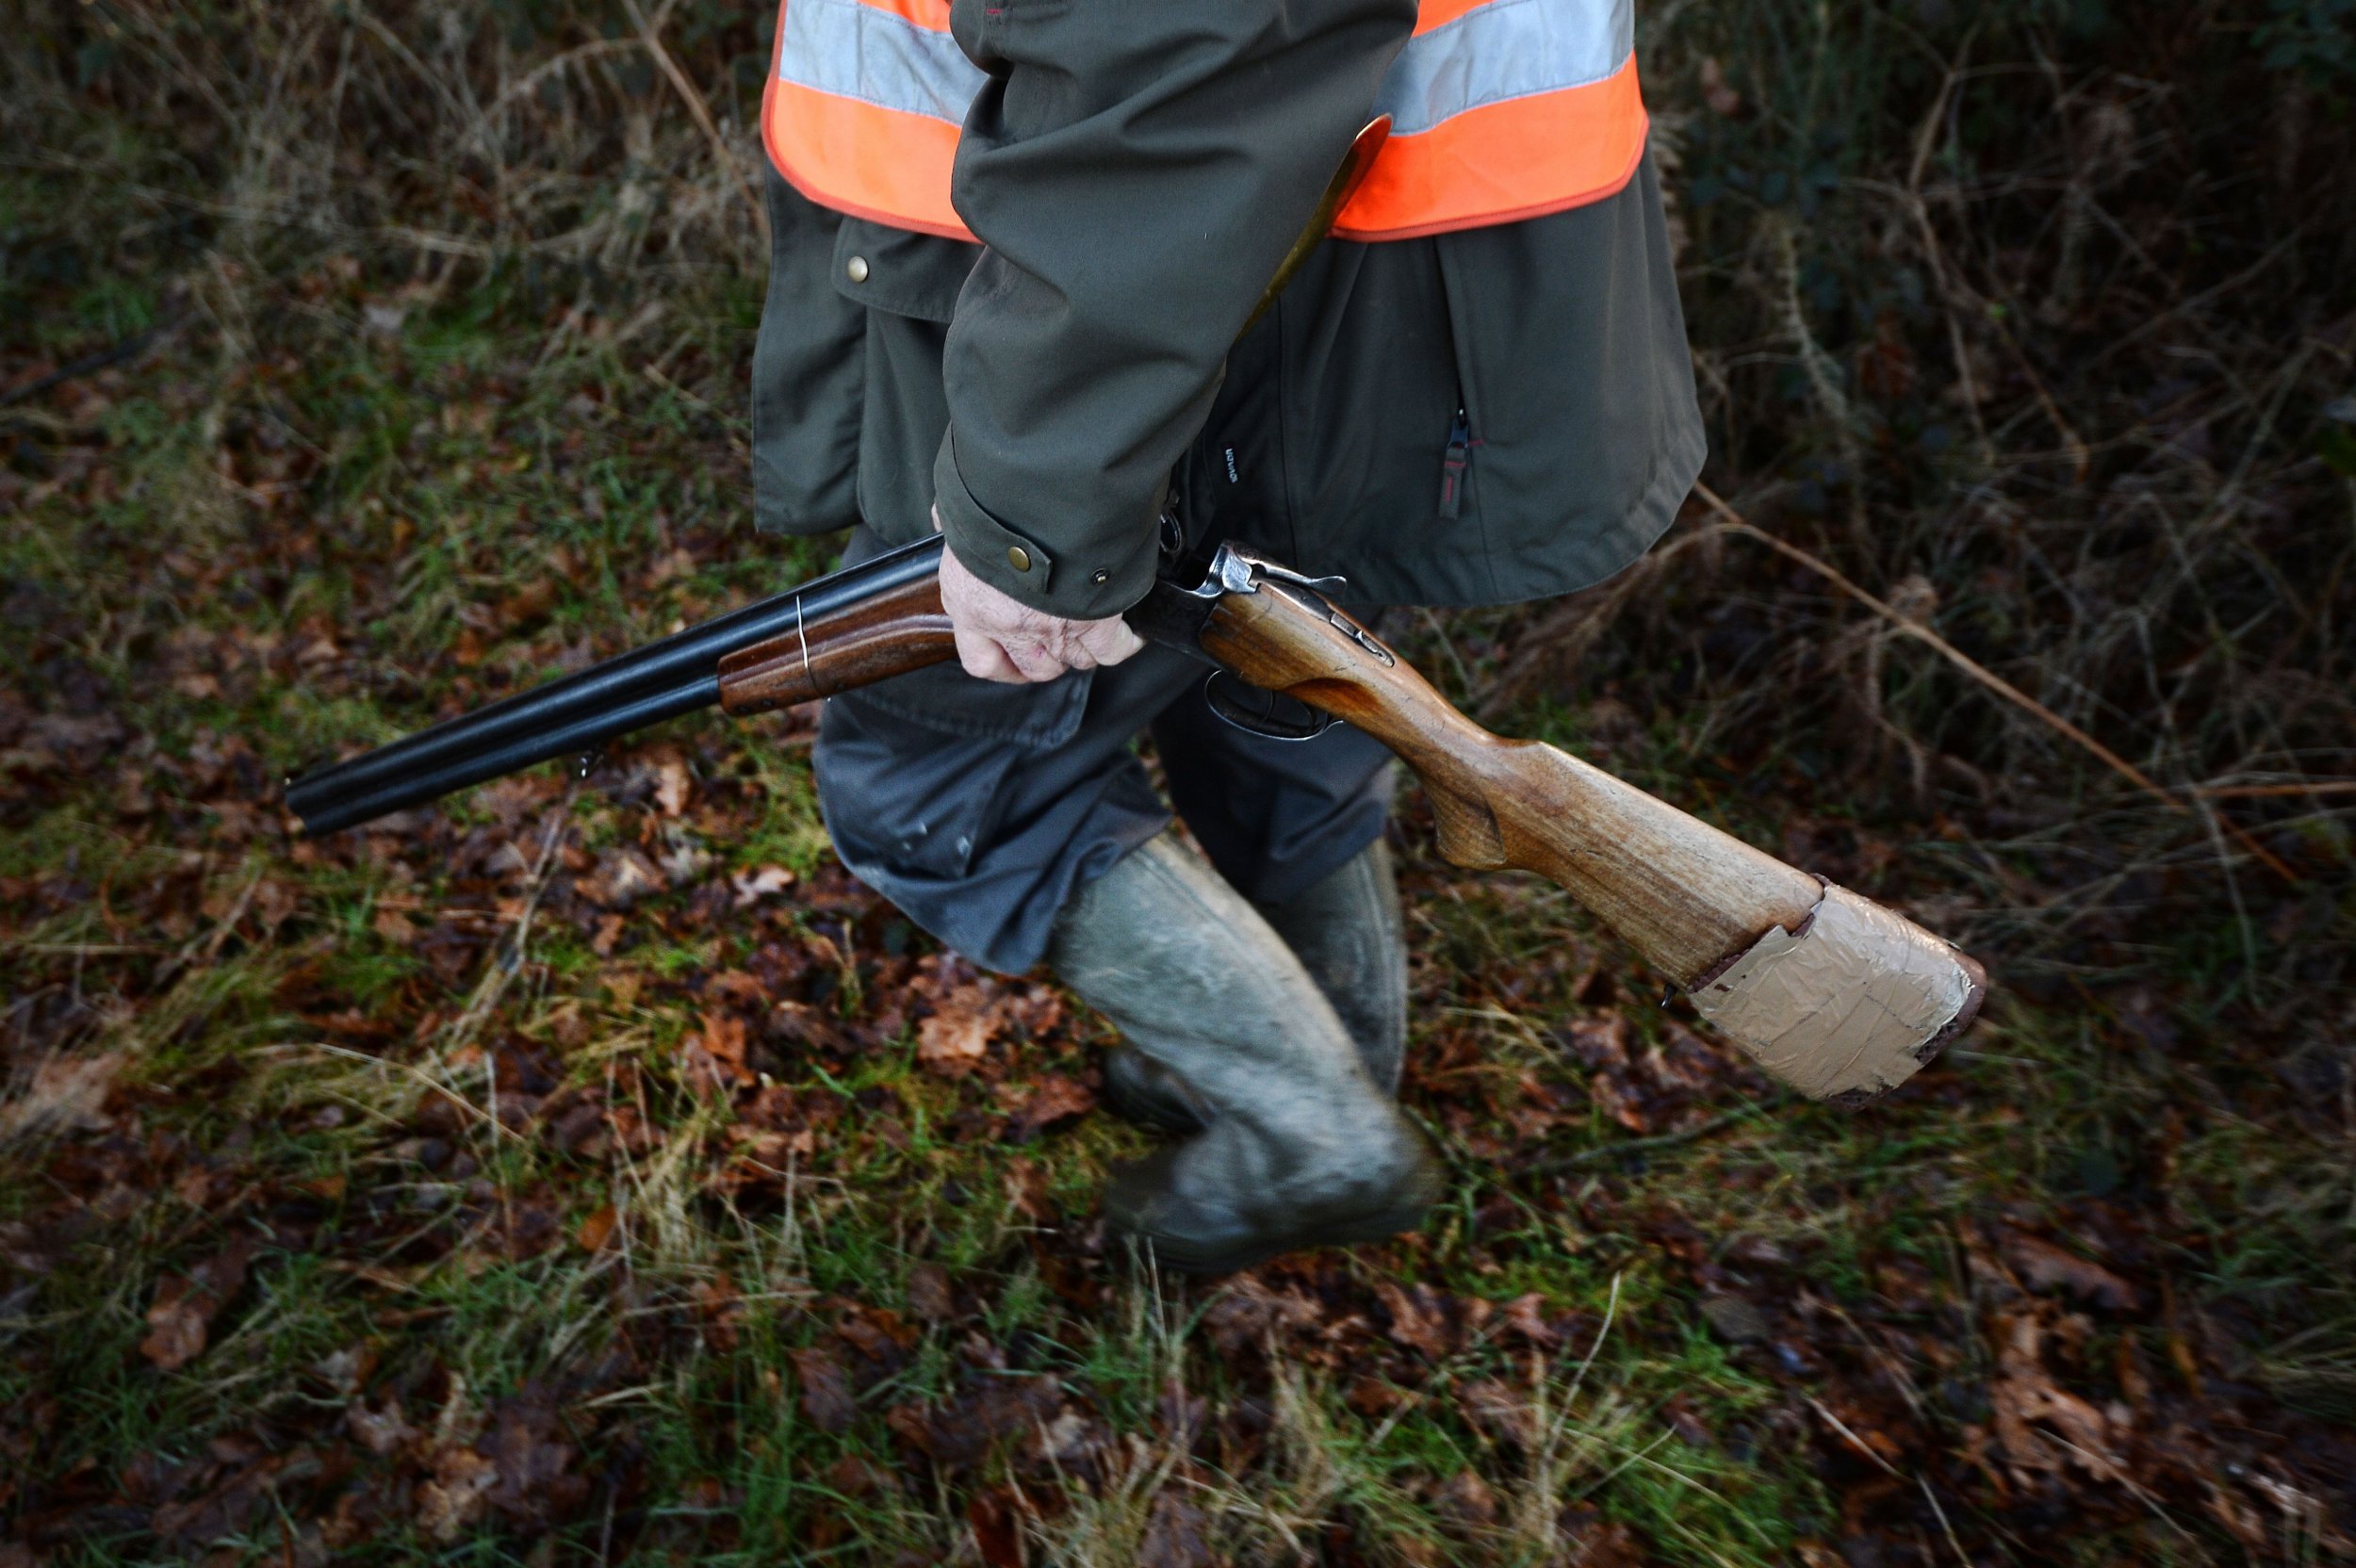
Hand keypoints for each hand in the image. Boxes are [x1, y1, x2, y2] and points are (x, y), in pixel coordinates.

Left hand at [936, 514, 1143, 682]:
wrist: (1041, 496)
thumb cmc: (995, 502)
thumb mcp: (961, 517)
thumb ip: (954, 527)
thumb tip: (942, 516)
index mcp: (972, 604)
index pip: (982, 661)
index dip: (1004, 666)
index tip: (1015, 662)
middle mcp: (1012, 625)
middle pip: (1038, 668)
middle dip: (1052, 656)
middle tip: (1063, 635)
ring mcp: (1055, 628)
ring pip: (1078, 660)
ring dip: (1087, 646)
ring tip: (1096, 624)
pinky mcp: (1095, 621)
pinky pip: (1114, 649)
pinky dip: (1126, 642)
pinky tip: (1131, 629)